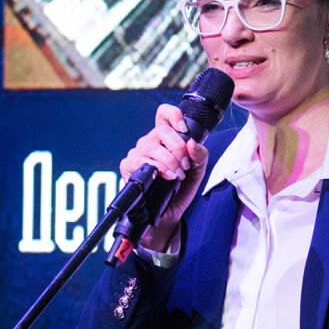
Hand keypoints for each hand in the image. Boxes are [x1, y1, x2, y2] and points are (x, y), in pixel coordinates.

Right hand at [119, 103, 209, 251]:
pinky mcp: (128, 167)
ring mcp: (137, 153)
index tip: (184, 129)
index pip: (164, 115)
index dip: (173, 115)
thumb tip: (192, 143)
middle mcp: (149, 142)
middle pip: (162, 130)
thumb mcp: (198, 171)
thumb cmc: (181, 189)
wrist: (169, 214)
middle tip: (185, 166)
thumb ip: (200, 155)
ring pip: (152, 147)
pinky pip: (140, 161)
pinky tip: (166, 177)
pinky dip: (157, 168)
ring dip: (170, 161)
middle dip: (178, 148)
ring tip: (177, 175)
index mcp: (165, 138)